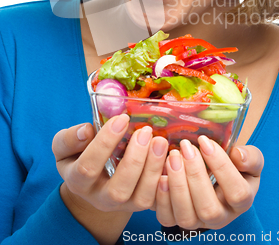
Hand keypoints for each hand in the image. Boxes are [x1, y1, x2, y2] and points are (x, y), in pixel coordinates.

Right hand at [52, 114, 167, 213]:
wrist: (91, 182)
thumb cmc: (78, 156)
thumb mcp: (65, 146)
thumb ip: (69, 139)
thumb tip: (87, 131)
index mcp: (77, 181)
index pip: (88, 167)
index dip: (105, 143)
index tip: (122, 118)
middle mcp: (99, 198)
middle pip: (118, 189)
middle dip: (135, 160)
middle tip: (146, 131)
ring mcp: (122, 205)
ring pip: (141, 197)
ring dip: (153, 168)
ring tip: (160, 141)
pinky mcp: (140, 204)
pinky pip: (156, 200)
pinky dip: (165, 179)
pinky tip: (169, 157)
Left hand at [155, 136, 263, 229]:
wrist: (215, 174)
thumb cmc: (234, 165)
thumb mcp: (250, 159)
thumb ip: (251, 157)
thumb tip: (238, 155)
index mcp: (242, 201)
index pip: (237, 193)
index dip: (221, 167)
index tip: (205, 141)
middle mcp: (221, 217)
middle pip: (209, 209)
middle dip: (195, 175)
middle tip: (185, 147)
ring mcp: (198, 221)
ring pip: (187, 217)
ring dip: (178, 186)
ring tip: (173, 157)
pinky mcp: (177, 219)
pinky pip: (168, 218)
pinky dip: (162, 198)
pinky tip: (162, 175)